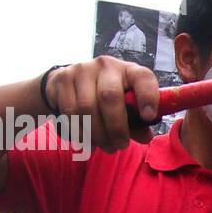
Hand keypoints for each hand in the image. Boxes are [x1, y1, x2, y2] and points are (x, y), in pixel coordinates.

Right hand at [45, 56, 160, 152]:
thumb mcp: (126, 104)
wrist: (70, 80)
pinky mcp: (62, 79)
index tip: (148, 116)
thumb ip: (137, 121)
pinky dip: (79, 132)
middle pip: (110, 96)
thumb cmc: (107, 95)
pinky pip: (69, 112)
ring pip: (87, 107)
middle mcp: (106, 66)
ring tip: (105, 146)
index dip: (147, 97)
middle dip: (116, 127)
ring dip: (97, 134)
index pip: (143, 77)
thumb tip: (145, 137)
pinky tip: (87, 141)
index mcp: (129, 70)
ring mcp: (82, 70)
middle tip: (121, 145)